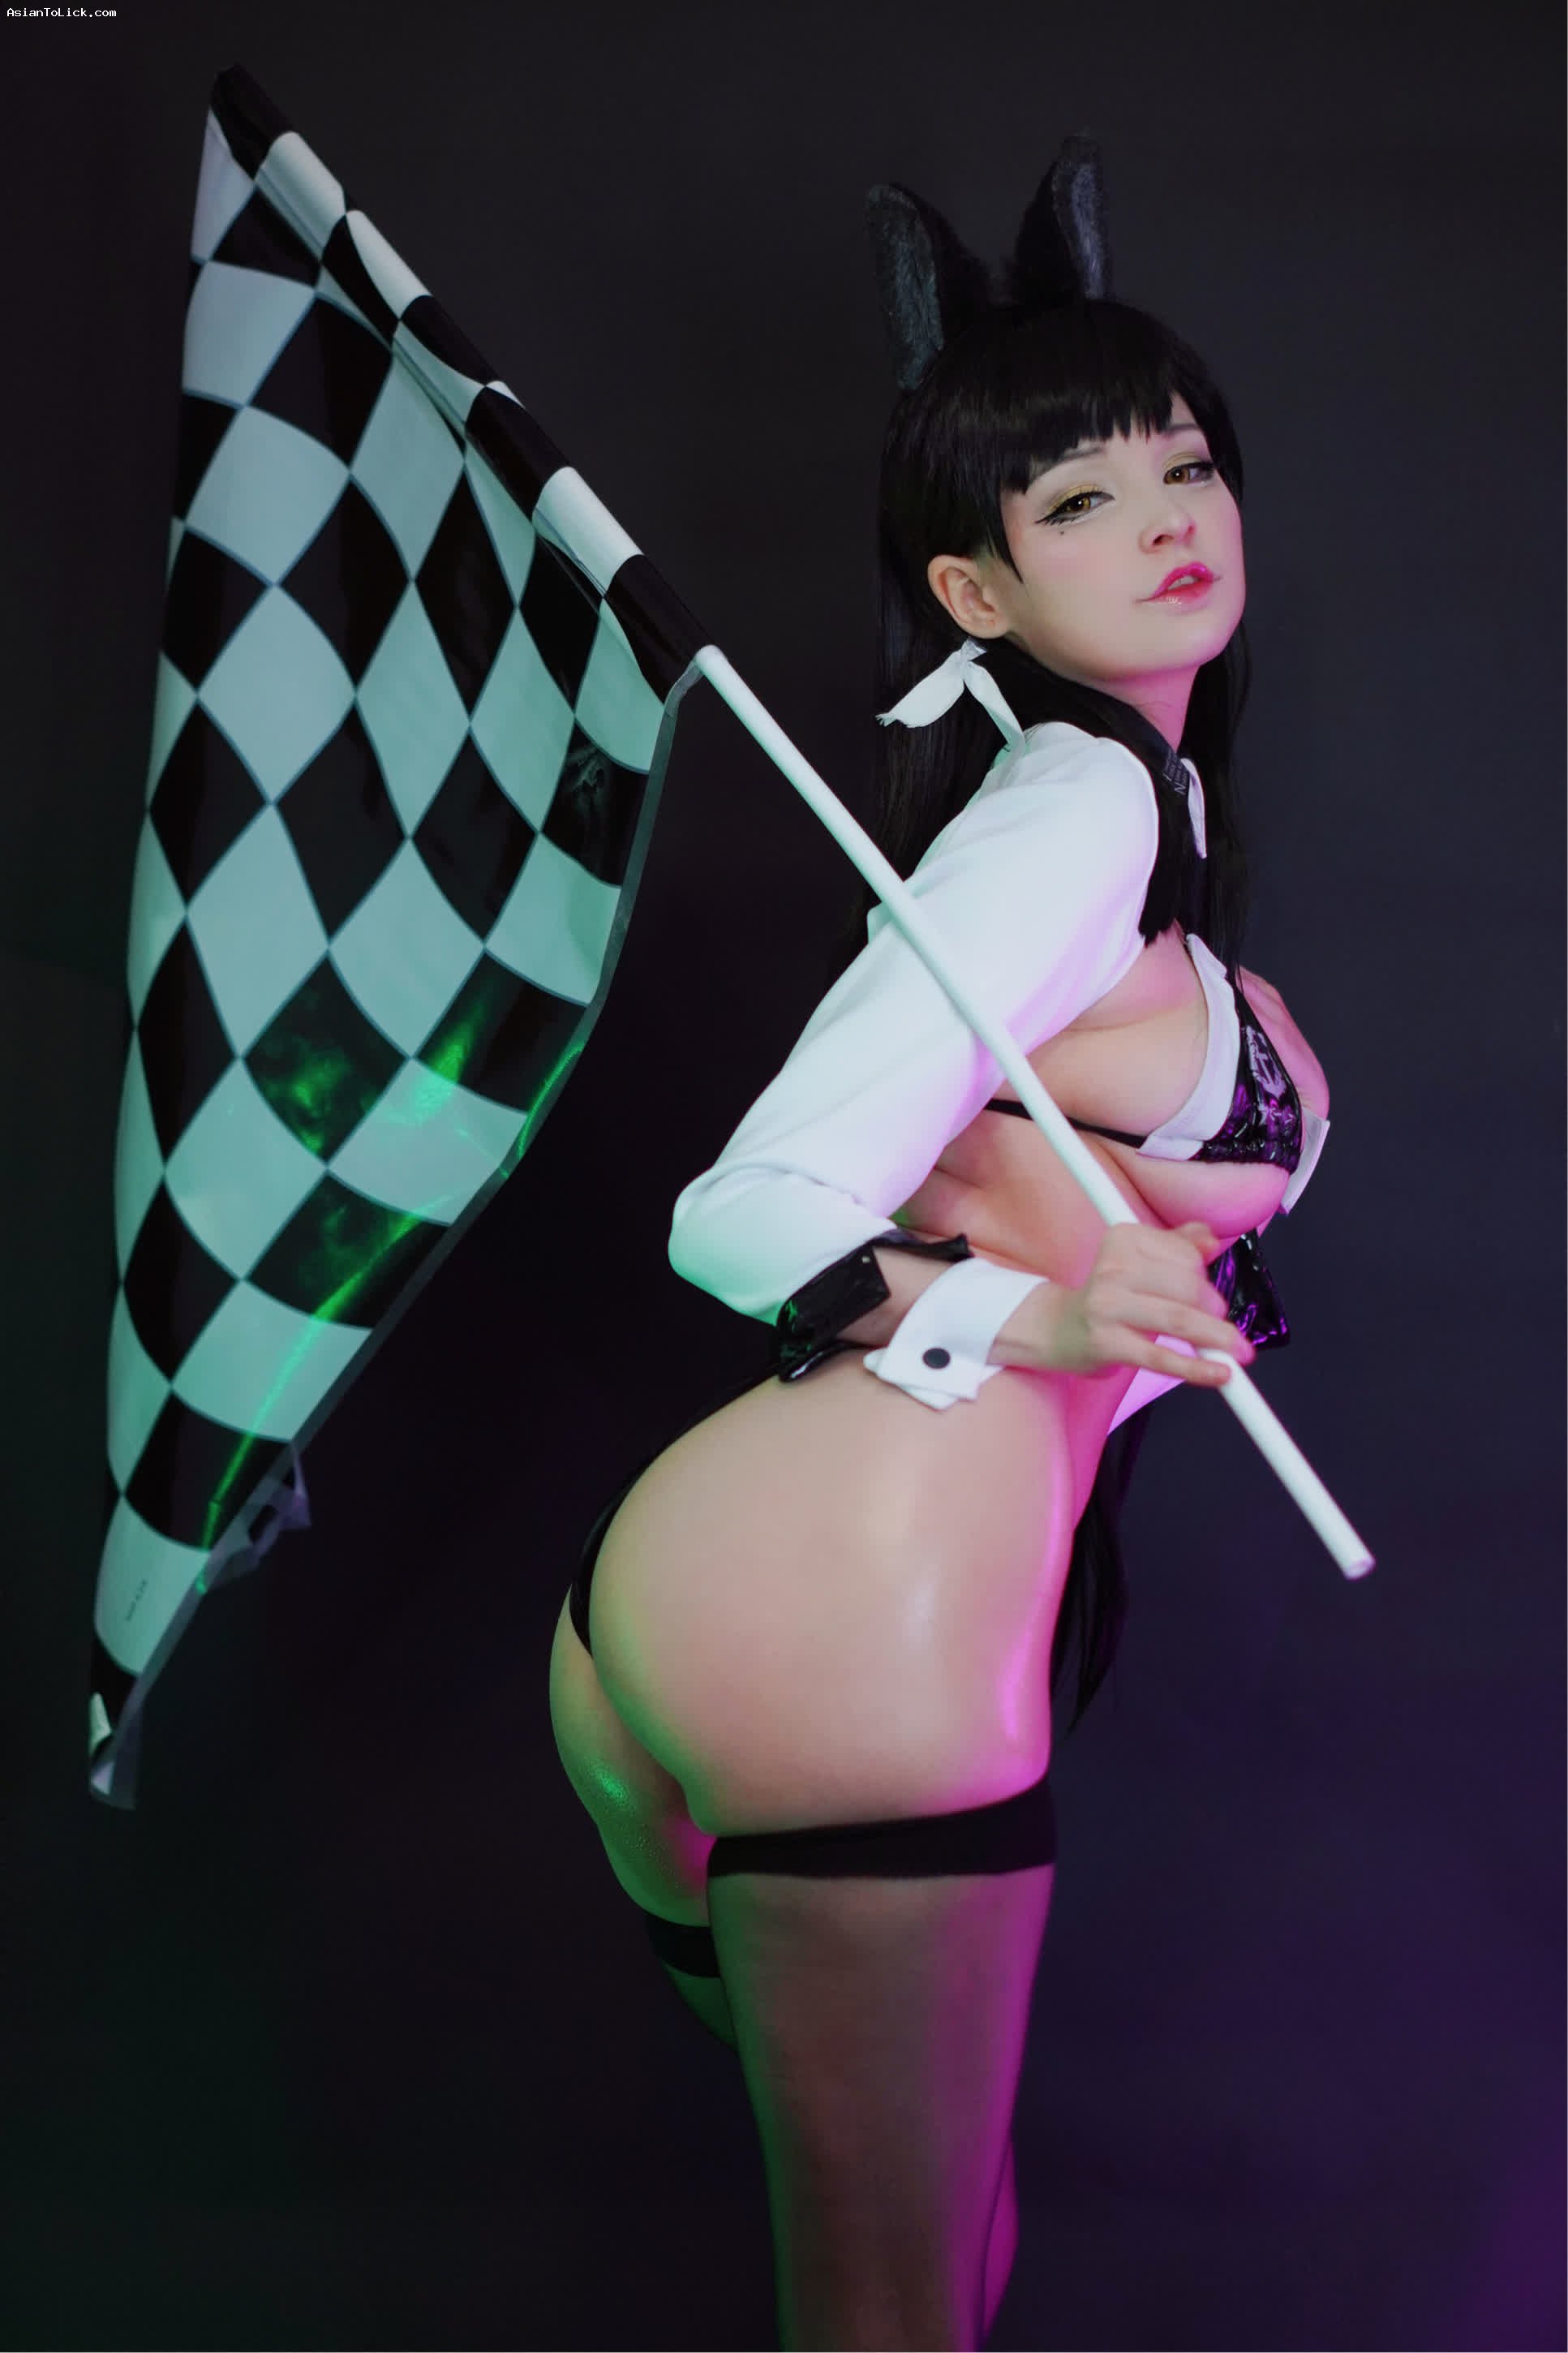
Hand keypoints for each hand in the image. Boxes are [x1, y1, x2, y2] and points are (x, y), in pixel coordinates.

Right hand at [1042, 1220, 1254, 1386]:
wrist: (1060, 1329)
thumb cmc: (1112, 1295)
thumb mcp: (1141, 1262)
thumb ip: (1179, 1246)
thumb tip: (1211, 1240)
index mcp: (1123, 1239)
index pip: (1185, 1255)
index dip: (1204, 1277)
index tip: (1207, 1296)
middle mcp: (1112, 1267)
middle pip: (1187, 1287)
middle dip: (1216, 1310)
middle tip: (1226, 1331)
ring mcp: (1107, 1305)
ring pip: (1179, 1320)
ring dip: (1217, 1338)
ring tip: (1237, 1352)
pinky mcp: (1106, 1343)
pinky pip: (1161, 1358)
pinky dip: (1196, 1368)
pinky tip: (1219, 1374)